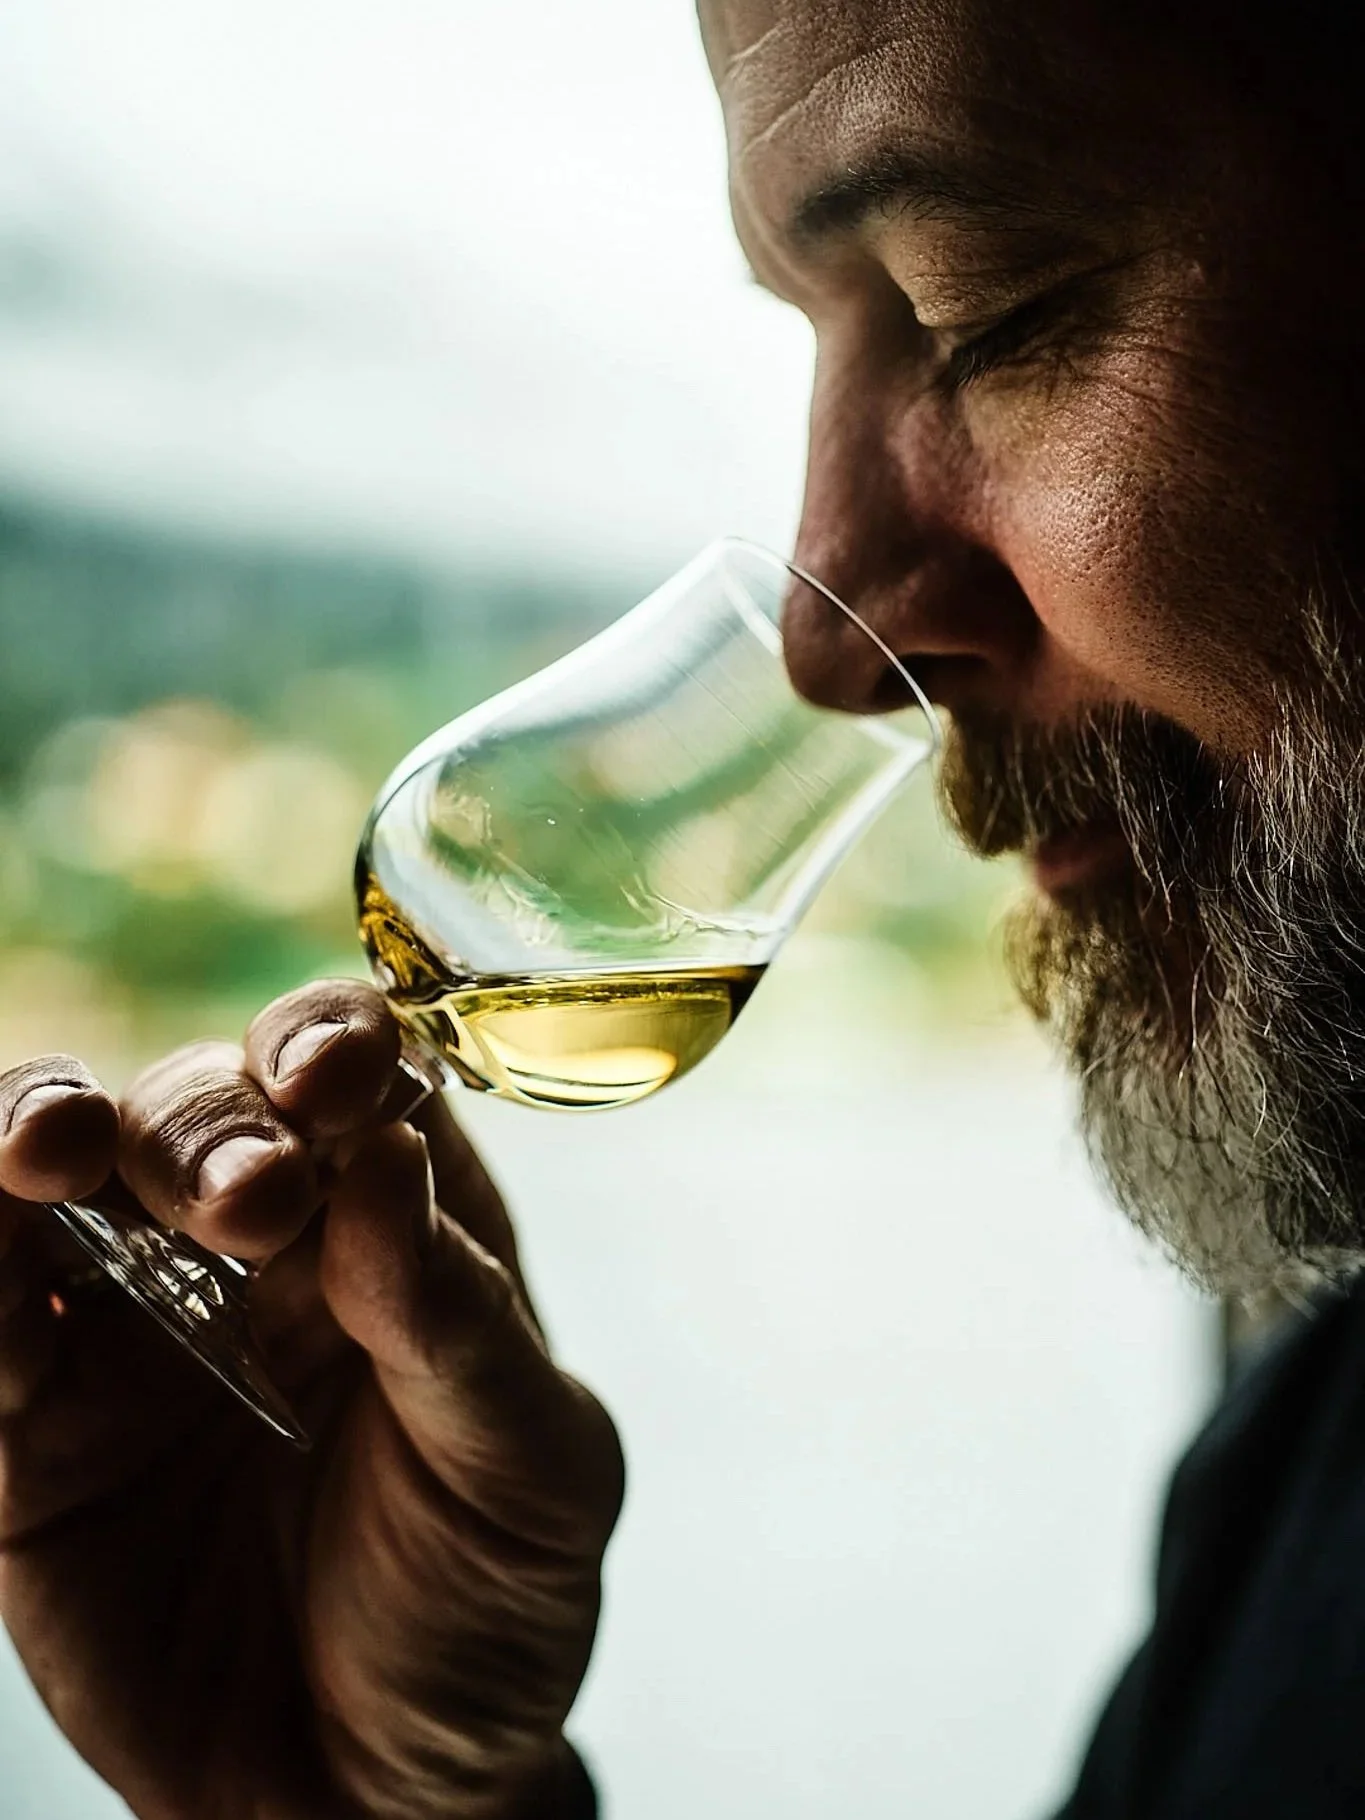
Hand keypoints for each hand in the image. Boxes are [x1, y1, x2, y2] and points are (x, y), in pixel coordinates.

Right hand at [0, 982, 621, 1819]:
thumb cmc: (487, 1606)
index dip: (330, 1045)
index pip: (352, 1075)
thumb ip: (460, 1322)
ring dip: (40, 1130)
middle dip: (209, 1124)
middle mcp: (258, 1251)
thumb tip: (387, 1158)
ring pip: (53, 1176)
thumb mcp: (530, 1473)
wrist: (381, 1795)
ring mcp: (134, 1332)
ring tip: (55, 1149)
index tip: (333, 1084)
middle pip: (198, 1107)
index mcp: (395, 1227)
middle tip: (251, 1200)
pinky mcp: (34, 1436)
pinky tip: (3, 1271)